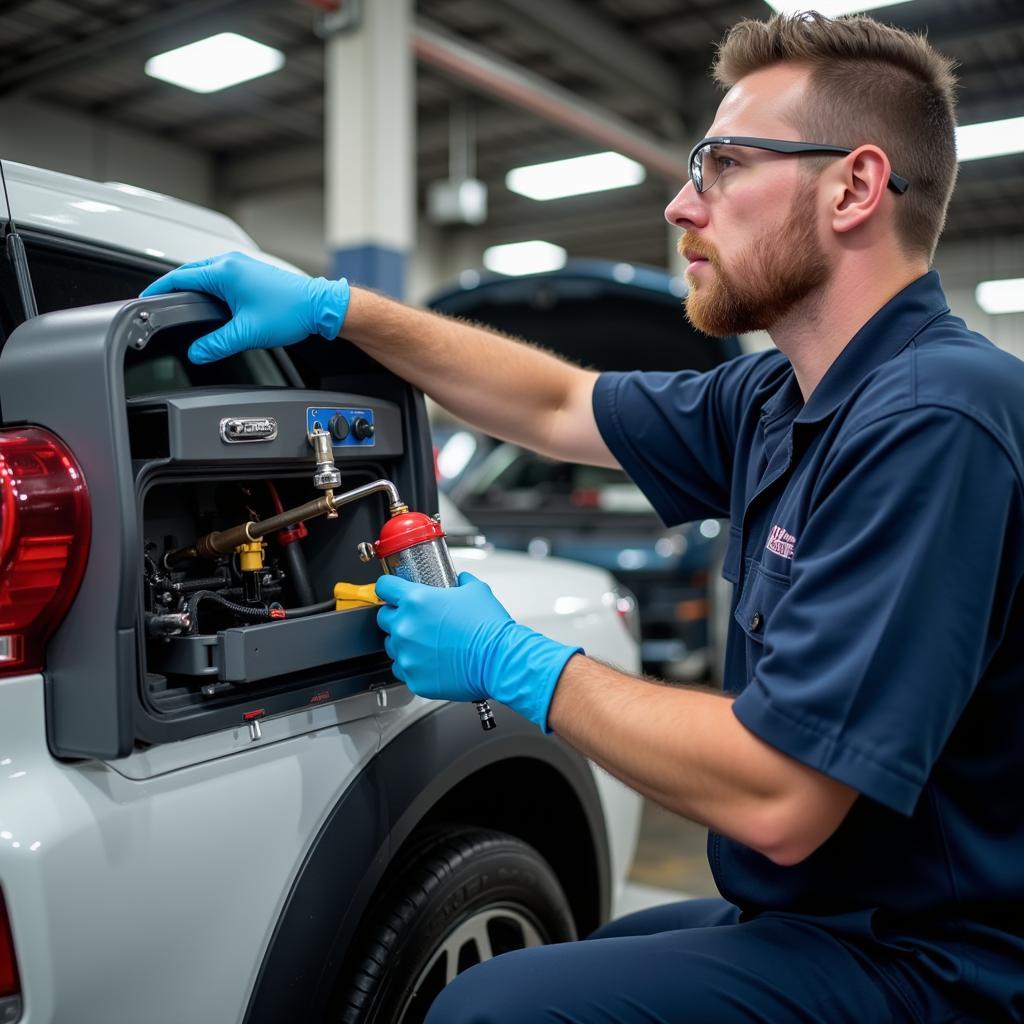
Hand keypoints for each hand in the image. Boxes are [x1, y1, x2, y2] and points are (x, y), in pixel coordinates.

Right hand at [139, 251, 349, 363]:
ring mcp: (241, 265)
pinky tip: (208, 304)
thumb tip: (196, 353)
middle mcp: (230, 263)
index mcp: (224, 272)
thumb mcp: (247, 333)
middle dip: (172, 288)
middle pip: (189, 273)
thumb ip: (216, 344)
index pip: (178, 277)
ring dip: (191, 288)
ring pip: (204, 274)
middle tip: (157, 304)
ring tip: (179, 306)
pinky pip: (219, 277)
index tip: (145, 299)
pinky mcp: (249, 273)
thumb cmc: (290, 312)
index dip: (159, 289)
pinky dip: (208, 288)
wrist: (319, 306)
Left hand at [375, 572, 581, 731]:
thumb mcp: (476, 591)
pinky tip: (430, 661)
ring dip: (404, 642)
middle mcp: (406, 627)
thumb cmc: (489, 628)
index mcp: (416, 600)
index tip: (392, 591)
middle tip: (417, 620)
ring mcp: (407, 655)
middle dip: (397, 616)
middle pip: (383, 617)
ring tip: (427, 643)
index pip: (384, 587)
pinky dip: (412, 665)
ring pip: (391, 646)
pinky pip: (402, 669)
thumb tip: (459, 580)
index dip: (389, 587)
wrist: (499, 660)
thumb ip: (461, 582)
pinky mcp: (414, 678)